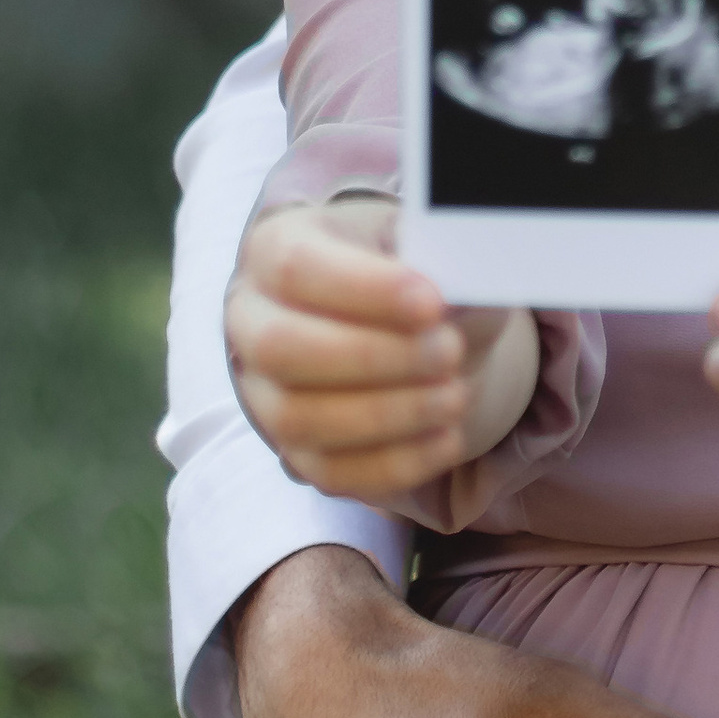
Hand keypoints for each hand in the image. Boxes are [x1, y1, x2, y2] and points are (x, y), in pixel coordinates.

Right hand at [227, 196, 535, 497]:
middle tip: (449, 351)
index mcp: (274, 248)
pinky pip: (328, 472)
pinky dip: (394, 463)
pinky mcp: (292, 450)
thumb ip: (440, 259)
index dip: (365, 289)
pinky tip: (447, 439)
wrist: (400, 319)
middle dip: (375, 357)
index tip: (433, 302)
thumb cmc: (410, 270)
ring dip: (388, 414)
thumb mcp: (426, 244)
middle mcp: (251, 321)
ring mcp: (262, 392)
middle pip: (283, 348)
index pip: (296, 268)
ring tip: (454, 396)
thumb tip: (467, 290)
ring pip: (298, 419)